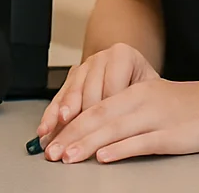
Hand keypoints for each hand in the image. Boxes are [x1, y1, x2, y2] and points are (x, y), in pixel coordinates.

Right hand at [37, 42, 157, 147]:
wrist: (137, 71)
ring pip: (70, 95)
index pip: (112, 86)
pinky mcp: (72, 78)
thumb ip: (142, 104)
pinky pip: (59, 97)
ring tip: (53, 137)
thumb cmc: (147, 87)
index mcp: (123, 55)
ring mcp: (84, 67)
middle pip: (88, 92)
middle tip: (77, 142)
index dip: (106, 112)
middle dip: (81, 122)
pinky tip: (45, 129)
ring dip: (58, 120)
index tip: (101, 132)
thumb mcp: (152, 91)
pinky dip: (51, 116)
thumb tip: (132, 128)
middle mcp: (101, 58)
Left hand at [43, 77, 198, 164]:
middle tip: (50, 152)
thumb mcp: (148, 102)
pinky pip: (142, 142)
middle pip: (98, 117)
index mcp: (132, 91)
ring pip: (115, 130)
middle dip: (70, 135)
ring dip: (88, 144)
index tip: (50, 137)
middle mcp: (140, 101)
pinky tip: (105, 157)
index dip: (68, 122)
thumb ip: (121, 113)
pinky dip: (121, 149)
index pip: (92, 106)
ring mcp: (155, 118)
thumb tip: (90, 130)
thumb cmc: (183, 107)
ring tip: (68, 156)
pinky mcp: (171, 136)